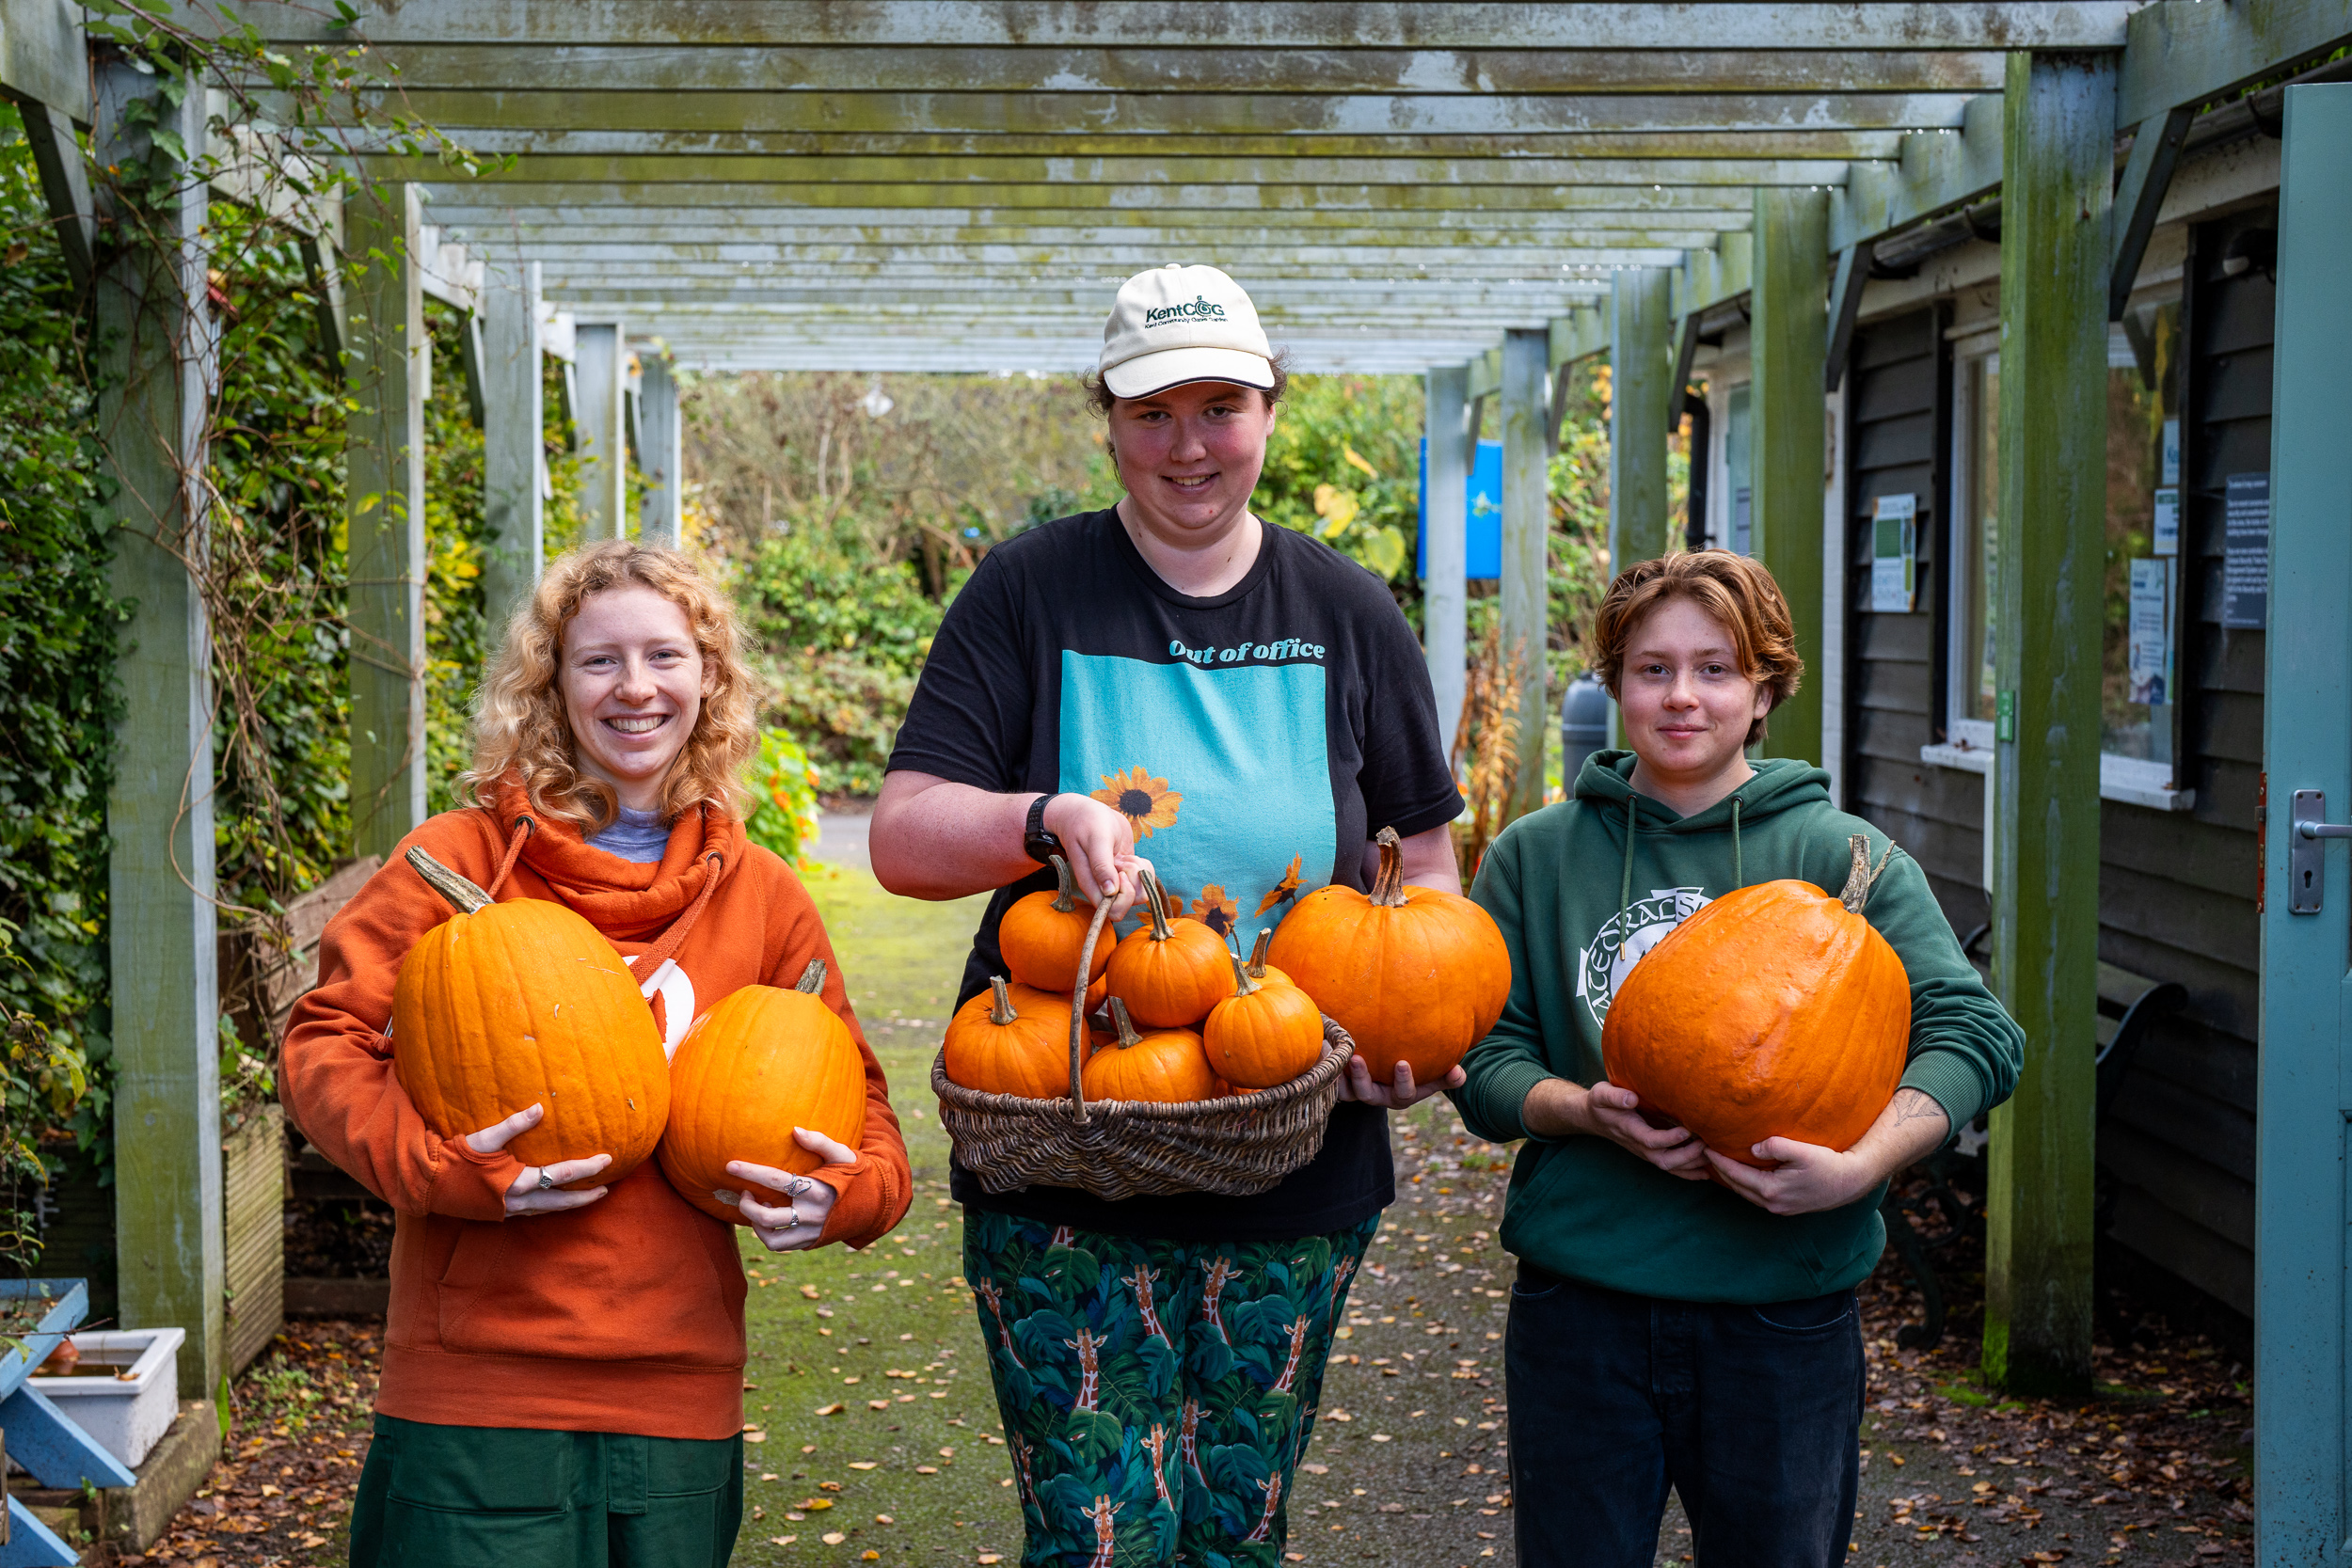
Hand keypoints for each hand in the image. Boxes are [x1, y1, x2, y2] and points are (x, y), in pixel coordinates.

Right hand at [465, 1103, 611, 1215]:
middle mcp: (516, 1200)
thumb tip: (540, 1108)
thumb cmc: (456, 1158)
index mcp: (516, 1181)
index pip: (562, 1174)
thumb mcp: (484, 1138)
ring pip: (547, 1209)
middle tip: (605, 1190)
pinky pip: (533, 1212)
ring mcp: (508, 1210)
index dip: (587, 1168)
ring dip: (568, 1204)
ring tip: (585, 1197)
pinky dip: (549, 1206)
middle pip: (560, 1201)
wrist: (427, 1182)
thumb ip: (513, 1124)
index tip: (607, 1160)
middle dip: (584, 1197)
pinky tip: (553, 1201)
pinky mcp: (499, 1213)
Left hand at [720, 1128, 860, 1252]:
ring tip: (756, 1207)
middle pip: (768, 1216)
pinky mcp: (811, 1242)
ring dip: (755, 1223)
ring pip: (771, 1238)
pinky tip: (768, 1219)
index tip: (730, 1165)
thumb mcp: (843, 1153)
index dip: (751, 1172)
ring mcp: (811, 1232)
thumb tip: (794, 1130)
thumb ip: (819, 1141)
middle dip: (747, 1205)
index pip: (777, 1181)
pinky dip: (767, 1234)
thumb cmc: (855, 1173)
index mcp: (818, 1190)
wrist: (875, 1203)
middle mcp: (813, 1214)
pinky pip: (781, 1245)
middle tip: (744, 1192)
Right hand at [1040, 794, 1150, 919]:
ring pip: (1142, 891)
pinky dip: (1144, 866)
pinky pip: (1145, 878)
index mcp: (1093, 886)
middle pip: (1132, 902)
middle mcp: (1105, 888)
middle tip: (1122, 861)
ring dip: (1139, 871)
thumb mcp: (1095, 839)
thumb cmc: (1087, 823)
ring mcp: (1118, 881)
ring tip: (1124, 856)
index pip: (1113, 911)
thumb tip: (1109, 892)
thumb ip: (1101, 865)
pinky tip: (1129, 855)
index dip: (1124, 895)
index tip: (1119, 872)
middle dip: (1134, 881)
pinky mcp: (1127, 873)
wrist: (1087, 813)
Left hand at [1336, 1058, 1464, 1109]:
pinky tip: (1322, 1042)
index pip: (1402, 1094)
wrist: (1388, 1073)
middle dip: (1361, 1078)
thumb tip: (1460, 1073)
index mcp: (1399, 1096)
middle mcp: (1375, 1096)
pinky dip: (1324, 1063)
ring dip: (1336, 1073)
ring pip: (1343, 1089)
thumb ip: (1448, 1077)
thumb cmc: (1417, 1072)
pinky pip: (1329, 1078)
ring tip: (1333, 1053)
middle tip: (1356, 1058)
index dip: (1402, 1081)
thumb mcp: (1434, 1076)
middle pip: (1366, 1094)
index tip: (1402, 1063)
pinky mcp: (1340, 1083)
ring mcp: (1356, 1091)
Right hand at [1532, 1080, 1711, 1180]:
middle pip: (1664, 1160)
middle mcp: (1638, 1146)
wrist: (1594, 1117)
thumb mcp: (1602, 1094)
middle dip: (1687, 1156)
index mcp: (1629, 1130)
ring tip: (1713, 1158)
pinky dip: (1689, 1173)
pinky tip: (1706, 1172)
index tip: (1687, 1131)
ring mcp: (1645, 1152)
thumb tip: (1632, 1099)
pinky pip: (1671, 1168)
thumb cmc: (1600, 1103)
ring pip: (1669, 1167)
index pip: (1651, 1140)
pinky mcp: (1651, 1152)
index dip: (1669, 1140)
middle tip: (1706, 1145)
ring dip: (1692, 1165)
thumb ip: (1615, 1097)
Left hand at [1704, 1139, 1881, 1214]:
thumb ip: (1775, 1146)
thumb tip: (1752, 1149)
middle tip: (1705, 1154)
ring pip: (1746, 1193)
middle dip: (1719, 1170)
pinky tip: (1742, 1174)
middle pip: (1736, 1186)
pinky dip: (1745, 1184)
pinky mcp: (1787, 1206)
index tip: (1705, 1147)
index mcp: (1772, 1190)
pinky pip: (1757, 1195)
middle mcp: (1772, 1203)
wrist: (1851, 1182)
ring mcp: (1779, 1208)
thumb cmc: (1828, 1164)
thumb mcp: (1801, 1150)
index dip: (1718, 1161)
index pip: (1736, 1174)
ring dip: (1731, 1179)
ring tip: (1718, 1164)